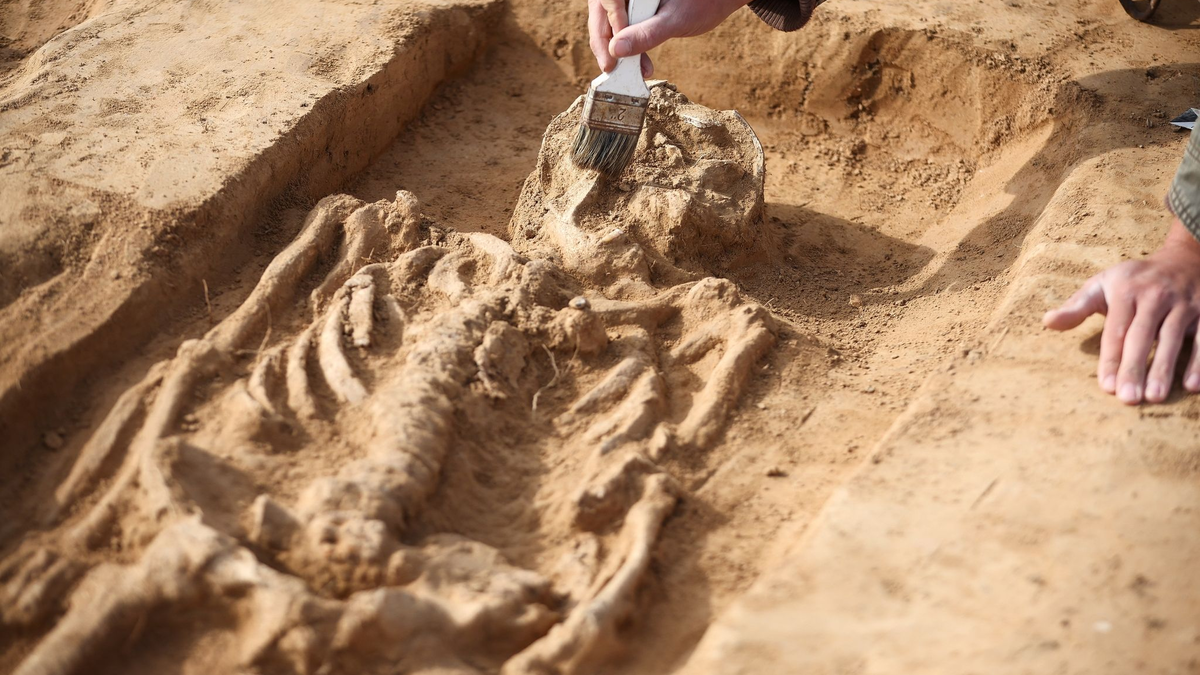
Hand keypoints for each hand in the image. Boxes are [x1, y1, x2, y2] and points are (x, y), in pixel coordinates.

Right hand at [588, 0, 747, 74]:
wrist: (718, 1)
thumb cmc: (702, 3)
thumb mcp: (675, 20)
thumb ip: (647, 34)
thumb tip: (616, 50)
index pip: (607, 0)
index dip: (608, 27)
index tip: (614, 54)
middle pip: (601, 12)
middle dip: (605, 42)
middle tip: (611, 69)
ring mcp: (629, 0)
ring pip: (606, 21)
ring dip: (613, 47)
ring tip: (628, 70)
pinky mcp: (631, 9)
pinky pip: (618, 27)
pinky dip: (623, 46)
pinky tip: (635, 63)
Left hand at [1044, 218, 1199, 403]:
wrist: (1185, 258)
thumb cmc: (1134, 280)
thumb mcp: (1102, 284)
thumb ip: (1077, 306)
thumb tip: (1048, 322)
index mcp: (1125, 291)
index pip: (1116, 330)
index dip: (1111, 359)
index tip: (1107, 387)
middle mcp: (1155, 295)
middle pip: (1142, 336)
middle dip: (1134, 368)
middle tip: (1128, 399)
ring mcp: (1184, 302)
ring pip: (1174, 338)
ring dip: (1165, 368)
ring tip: (1155, 397)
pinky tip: (1192, 386)